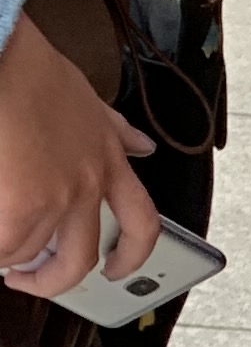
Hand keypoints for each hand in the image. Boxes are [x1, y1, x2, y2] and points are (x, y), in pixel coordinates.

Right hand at [0, 19, 156, 297]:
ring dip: (10, 257)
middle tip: (28, 280)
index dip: (132, 255)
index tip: (118, 270)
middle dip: (52, 279)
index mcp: (108, 160)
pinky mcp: (21, 207)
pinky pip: (6, 248)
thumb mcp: (86, 98)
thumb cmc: (28, 66)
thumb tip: (142, 145)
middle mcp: (88, 185)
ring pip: (34, 254)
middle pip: (79, 258)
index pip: (141, 222)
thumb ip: (113, 130)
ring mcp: (55, 199)